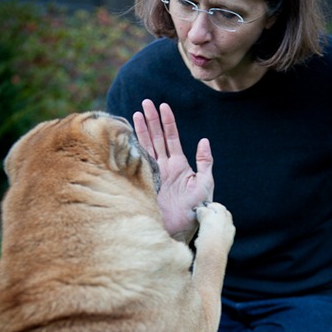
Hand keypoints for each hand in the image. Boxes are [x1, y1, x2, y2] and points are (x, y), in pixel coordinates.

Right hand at [133, 99, 213, 242]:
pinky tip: (127, 137)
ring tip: (135, 113)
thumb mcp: (205, 185)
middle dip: (151, 120)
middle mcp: (165, 166)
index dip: (167, 121)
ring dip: (141, 130)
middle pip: (156, 138)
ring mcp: (154, 173)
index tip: (163, 106)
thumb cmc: (197, 209)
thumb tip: (204, 141)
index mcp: (179, 164)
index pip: (171, 137)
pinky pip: (138, 162)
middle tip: (146, 103)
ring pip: (146, 147)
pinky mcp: (145, 182)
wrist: (181, 228)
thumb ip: (205, 163)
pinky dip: (133, 149)